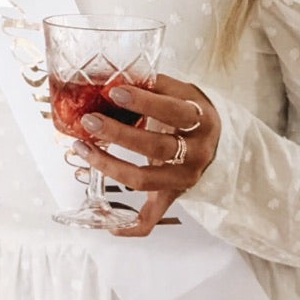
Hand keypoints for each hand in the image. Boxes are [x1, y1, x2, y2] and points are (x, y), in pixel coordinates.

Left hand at [78, 73, 220, 238]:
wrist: (218, 142)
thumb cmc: (189, 111)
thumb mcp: (181, 92)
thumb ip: (153, 84)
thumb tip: (111, 73)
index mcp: (201, 121)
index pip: (174, 110)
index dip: (144, 102)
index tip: (114, 91)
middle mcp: (196, 152)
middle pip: (156, 147)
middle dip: (118, 133)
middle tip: (89, 121)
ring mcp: (184, 178)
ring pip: (145, 179)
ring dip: (109, 166)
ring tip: (81, 149)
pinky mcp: (174, 195)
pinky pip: (154, 217)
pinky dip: (132, 226)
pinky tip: (109, 225)